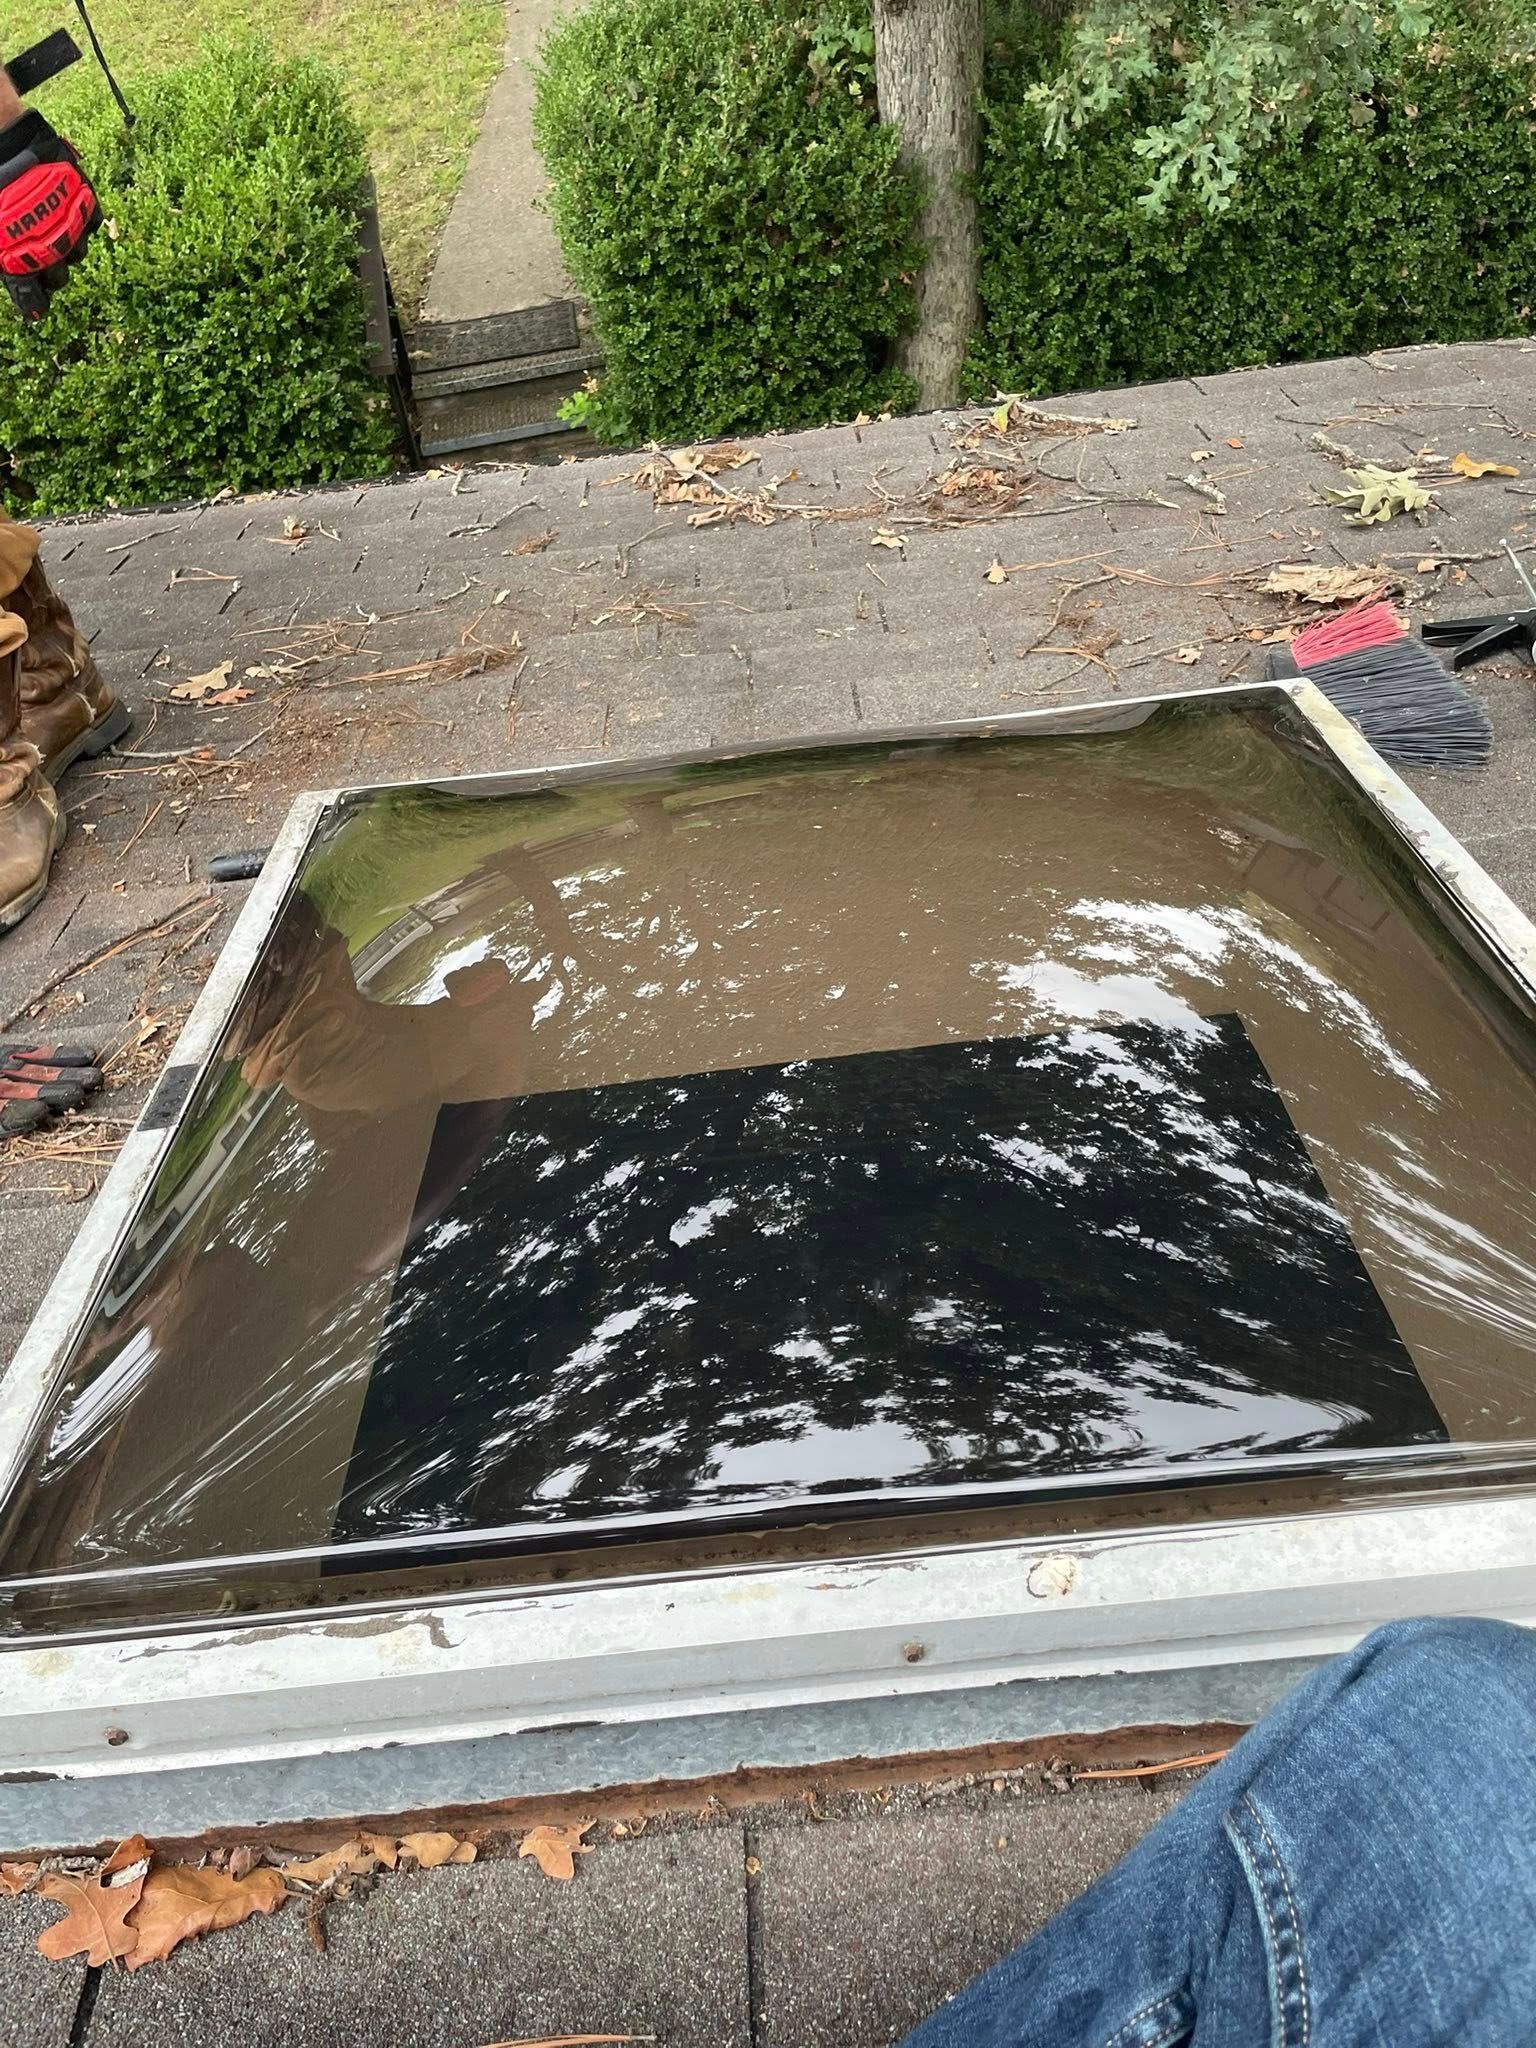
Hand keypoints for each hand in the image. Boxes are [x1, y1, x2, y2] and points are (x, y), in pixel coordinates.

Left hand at [0, 109, 99, 320]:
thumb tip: (5, 271)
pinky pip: (93, 224)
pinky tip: (68, 211)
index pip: (33, 299)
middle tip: (41, 257)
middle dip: (51, 272)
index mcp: (21, 261)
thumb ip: (0, 253)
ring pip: (79, 255)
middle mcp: (50, 251)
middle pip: (59, 280)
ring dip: (68, 247)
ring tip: (55, 229)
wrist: (4, 141)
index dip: (34, 304)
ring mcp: (70, 228)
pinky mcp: (86, 204)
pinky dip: (83, 220)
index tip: (35, 306)